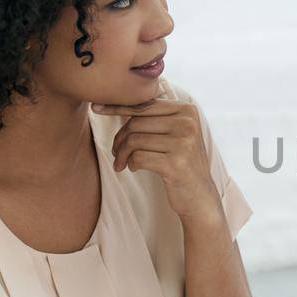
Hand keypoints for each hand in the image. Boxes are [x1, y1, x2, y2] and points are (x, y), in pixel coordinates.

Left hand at [93, 99, 221, 223]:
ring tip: (123, 163)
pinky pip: (138, 157)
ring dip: (122, 154)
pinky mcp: (175, 163)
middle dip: (120, 138)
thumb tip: (116, 100)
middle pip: (136, 122)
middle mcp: (188, 123)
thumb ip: (156, 117)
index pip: (145, 105)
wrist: (200, 196)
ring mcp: (183, 143)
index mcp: (188, 110)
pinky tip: (134, 169)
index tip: (96, 108)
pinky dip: (131, 164)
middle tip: (117, 153)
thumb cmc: (181, 162)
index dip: (117, 107)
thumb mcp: (175, 134)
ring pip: (134, 140)